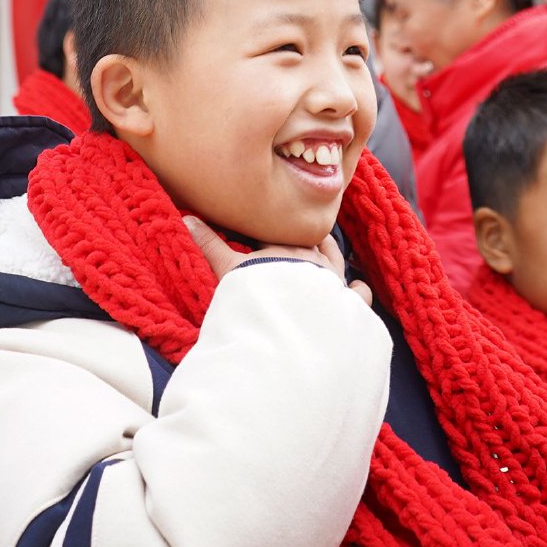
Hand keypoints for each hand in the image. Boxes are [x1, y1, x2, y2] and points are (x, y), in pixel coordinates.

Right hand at [183, 218, 372, 305]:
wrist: (287, 328)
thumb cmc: (258, 297)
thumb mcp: (228, 270)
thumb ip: (210, 244)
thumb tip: (187, 218)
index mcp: (289, 249)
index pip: (289, 232)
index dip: (285, 230)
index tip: (281, 227)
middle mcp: (315, 260)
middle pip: (315, 243)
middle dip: (310, 242)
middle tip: (304, 242)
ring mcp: (336, 282)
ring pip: (338, 260)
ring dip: (333, 258)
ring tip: (327, 258)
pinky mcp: (351, 307)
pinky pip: (360, 293)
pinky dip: (358, 291)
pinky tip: (358, 288)